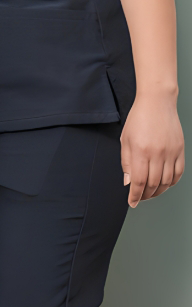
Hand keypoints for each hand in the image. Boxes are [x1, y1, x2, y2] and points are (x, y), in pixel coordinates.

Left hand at [121, 93, 183, 207]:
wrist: (157, 103)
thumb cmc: (138, 120)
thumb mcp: (125, 141)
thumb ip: (126, 163)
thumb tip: (128, 183)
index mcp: (140, 152)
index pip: (138, 182)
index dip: (135, 195)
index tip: (132, 202)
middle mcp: (157, 154)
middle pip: (153, 184)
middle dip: (145, 195)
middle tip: (139, 198)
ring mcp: (171, 152)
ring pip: (167, 181)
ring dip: (158, 191)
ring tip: (150, 193)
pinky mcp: (180, 150)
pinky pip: (178, 172)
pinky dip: (172, 182)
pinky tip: (165, 184)